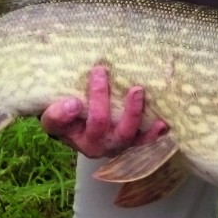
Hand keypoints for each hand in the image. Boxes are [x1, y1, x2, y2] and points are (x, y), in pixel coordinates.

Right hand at [40, 66, 167, 157]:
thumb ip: (57, 114)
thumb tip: (73, 104)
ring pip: (128, 134)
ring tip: (137, 90)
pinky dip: (155, 131)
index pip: (69, 125)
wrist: (84, 129)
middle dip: (101, 99)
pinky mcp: (136, 141)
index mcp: (79, 139)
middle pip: (102, 125)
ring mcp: (120, 144)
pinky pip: (147, 139)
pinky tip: (163, 121)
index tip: (72, 99)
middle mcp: (100, 146)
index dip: (70, 114)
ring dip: (133, 112)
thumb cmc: (68, 118)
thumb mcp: (54, 117)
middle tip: (100, 71)